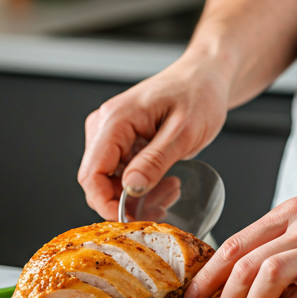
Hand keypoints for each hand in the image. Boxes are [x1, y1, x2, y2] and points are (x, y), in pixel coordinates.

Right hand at [77, 52, 229, 219]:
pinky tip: (165, 184)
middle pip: (98, 182)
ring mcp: (112, 135)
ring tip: (170, 192)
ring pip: (111, 183)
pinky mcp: (122, 143)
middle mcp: (106, 127)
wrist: (204, 77)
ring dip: (138, 198)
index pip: (91, 174)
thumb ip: (155, 160)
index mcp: (115, 120)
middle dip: (126, 204)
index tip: (129, 220)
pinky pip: (122, 176)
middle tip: (159, 208)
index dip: (105, 203)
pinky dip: (142, 188)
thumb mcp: (184, 131)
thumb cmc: (198, 93)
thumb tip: (131, 189)